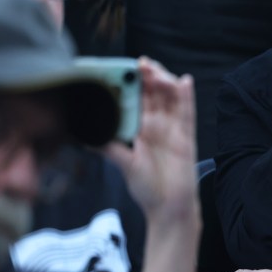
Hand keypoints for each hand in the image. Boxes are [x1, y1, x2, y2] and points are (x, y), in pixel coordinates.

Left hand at [104, 58, 198, 227]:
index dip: (131, 82)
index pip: (136, 99)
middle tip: (140, 64)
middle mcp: (157, 125)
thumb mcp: (124, 163)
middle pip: (154, 93)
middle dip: (148, 76)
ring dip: (165, 81)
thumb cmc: (146, 187)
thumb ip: (108, 146)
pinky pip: (188, 112)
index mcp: (140, 129)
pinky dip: (187, 96)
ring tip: (155, 71)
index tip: (121, 68)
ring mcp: (173, 129)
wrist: (168, 207)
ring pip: (171, 97)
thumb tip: (83, 136)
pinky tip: (185, 81)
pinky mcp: (187, 136)